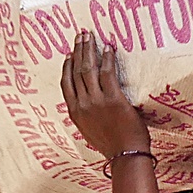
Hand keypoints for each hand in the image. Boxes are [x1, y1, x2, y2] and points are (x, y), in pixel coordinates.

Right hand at [60, 31, 150, 158]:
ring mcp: (96, 101)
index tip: (70, 53)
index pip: (66, 83)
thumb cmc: (113, 146)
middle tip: (81, 36)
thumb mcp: (90, 131)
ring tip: (91, 36)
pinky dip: (107, 58)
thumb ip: (86, 116)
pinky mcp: (113, 99)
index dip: (67, 66)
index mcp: (74, 112)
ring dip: (90, 49)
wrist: (126, 156)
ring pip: (88, 68)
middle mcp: (82, 104)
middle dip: (78, 50)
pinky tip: (109, 48)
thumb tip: (88, 105)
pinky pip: (107, 73)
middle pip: (76, 71)